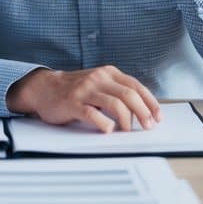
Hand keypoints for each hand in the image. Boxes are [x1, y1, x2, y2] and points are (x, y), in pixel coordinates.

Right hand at [6, 66, 163, 132]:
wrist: (44, 88)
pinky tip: (108, 130)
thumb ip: (117, 91)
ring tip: (127, 131)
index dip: (150, 102)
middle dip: (143, 113)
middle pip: (129, 95)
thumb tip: (143, 111)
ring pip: (115, 104)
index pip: (136, 86)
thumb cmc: (74, 90)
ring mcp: (85, 89)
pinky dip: (104, 124)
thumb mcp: (98, 84)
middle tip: (147, 127)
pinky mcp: (73, 102)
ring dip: (126, 121)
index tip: (158, 117)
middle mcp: (99, 78)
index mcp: (108, 73)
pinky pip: (93, 114)